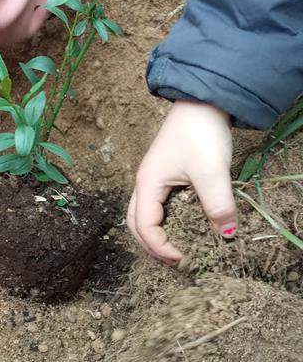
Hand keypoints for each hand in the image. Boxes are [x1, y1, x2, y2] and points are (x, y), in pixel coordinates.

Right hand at [127, 100, 236, 262]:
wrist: (203, 100)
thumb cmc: (200, 132)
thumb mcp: (211, 170)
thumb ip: (218, 203)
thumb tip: (226, 235)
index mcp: (148, 184)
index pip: (144, 227)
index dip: (161, 248)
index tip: (184, 259)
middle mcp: (145, 184)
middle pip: (135, 224)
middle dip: (152, 246)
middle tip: (176, 261)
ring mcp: (153, 179)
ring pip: (144, 215)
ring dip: (156, 235)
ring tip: (179, 248)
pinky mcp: (166, 175)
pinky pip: (157, 206)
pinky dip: (166, 223)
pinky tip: (185, 226)